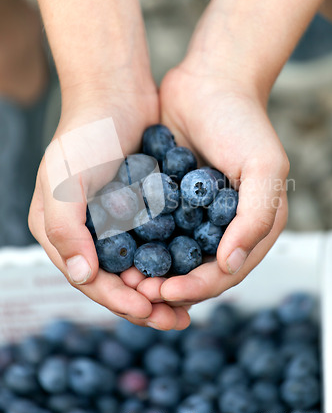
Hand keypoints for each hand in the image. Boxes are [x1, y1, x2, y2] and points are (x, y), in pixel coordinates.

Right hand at [28, 88, 190, 329]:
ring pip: (138, 267)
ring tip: (187, 303)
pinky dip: (169, 259)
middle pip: (115, 281)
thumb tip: (81, 275)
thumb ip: (64, 228)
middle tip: (176, 319)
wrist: (115, 93)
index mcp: (60, 231)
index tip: (148, 311)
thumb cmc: (83, 134)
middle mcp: (85, 232)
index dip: (118, 301)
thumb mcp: (63, 179)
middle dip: (144, 303)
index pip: (89, 280)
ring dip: (160, 286)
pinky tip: (190, 268)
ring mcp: (112, 221)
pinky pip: (153, 242)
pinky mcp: (136, 208)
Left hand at [137, 63, 288, 306]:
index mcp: (253, 225)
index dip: (198, 286)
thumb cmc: (241, 121)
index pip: (227, 271)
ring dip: (152, 272)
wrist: (208, 82)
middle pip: (198, 271)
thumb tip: (230, 264)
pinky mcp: (172, 201)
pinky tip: (121, 250)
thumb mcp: (264, 166)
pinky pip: (157, 231)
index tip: (167, 291)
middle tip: (140, 292)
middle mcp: (225, 226)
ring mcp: (196, 215)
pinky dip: (141, 244)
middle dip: (171, 286)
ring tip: (127, 279)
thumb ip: (256, 217)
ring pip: (174, 257)